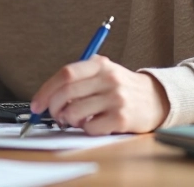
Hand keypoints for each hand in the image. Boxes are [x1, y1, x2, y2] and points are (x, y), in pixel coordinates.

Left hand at [29, 55, 169, 134]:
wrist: (156, 98)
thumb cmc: (121, 87)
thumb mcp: (103, 72)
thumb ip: (78, 78)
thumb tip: (46, 96)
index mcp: (100, 64)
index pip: (65, 74)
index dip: (46, 90)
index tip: (37, 104)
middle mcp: (108, 79)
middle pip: (66, 93)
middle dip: (53, 107)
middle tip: (54, 115)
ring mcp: (116, 98)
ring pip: (75, 111)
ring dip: (68, 119)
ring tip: (75, 119)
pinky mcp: (121, 118)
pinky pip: (90, 127)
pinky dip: (85, 129)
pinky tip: (92, 124)